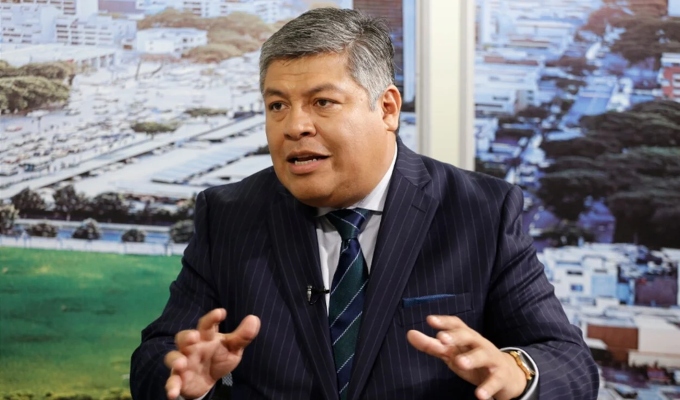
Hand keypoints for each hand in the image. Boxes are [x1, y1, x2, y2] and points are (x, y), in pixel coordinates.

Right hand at [164, 309, 260, 399]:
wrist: (206, 380)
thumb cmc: (219, 357)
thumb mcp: (232, 348)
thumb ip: (242, 336)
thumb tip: (254, 318)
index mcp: (205, 337)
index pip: (207, 325)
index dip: (212, 318)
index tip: (221, 312)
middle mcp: (191, 347)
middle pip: (184, 337)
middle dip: (186, 336)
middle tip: (193, 337)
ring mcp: (182, 362)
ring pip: (173, 357)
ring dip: (175, 359)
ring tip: (181, 363)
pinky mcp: (178, 379)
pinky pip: (172, 381)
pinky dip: (171, 386)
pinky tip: (172, 392)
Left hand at [407, 315, 526, 399]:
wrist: (508, 376)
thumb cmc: (474, 361)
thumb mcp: (452, 353)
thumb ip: (432, 345)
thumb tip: (410, 334)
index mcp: (467, 337)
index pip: (457, 325)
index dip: (444, 321)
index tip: (430, 320)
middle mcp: (480, 344)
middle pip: (469, 336)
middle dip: (456, 336)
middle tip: (441, 338)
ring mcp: (491, 360)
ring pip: (483, 355)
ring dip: (472, 358)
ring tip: (460, 363)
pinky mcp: (500, 377)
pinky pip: (494, 381)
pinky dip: (487, 388)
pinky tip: (478, 395)